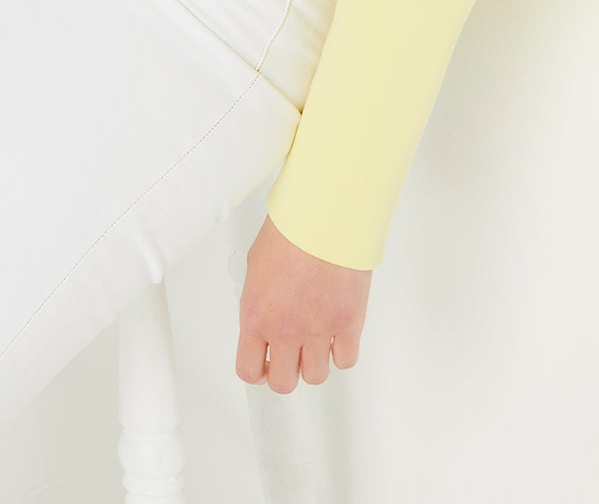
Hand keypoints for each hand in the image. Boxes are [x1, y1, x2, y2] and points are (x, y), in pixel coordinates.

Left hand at [235, 212, 371, 392]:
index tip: (264, 364)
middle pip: (284, 383)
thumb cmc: (289, 231)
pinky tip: (337, 332)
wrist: (323, 216)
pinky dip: (341, 351)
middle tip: (291, 354)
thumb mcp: (256, 267)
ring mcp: (318, 330)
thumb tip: (265, 317)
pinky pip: (345, 359)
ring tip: (315, 338)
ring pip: (316, 376)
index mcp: (256, 315)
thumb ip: (259, 302)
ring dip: (315, 361)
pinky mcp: (348, 324)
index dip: (257, 370)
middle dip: (286, 371)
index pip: (249, 369)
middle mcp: (286, 330)